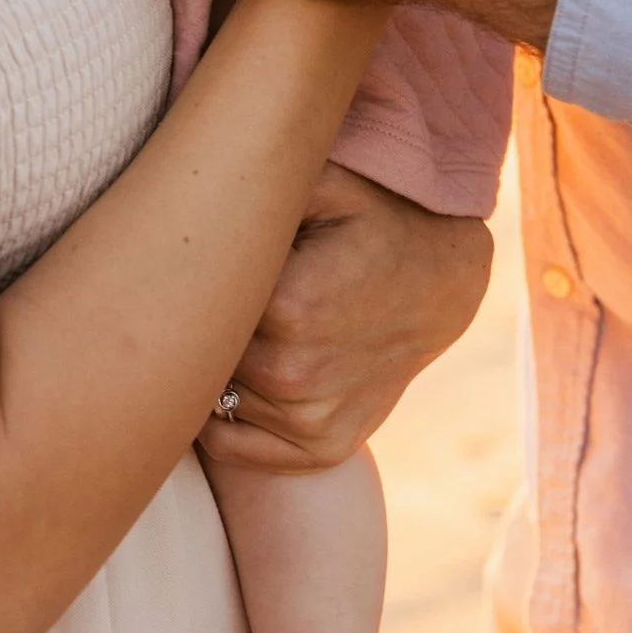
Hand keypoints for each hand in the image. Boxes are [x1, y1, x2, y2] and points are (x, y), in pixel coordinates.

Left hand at [199, 162, 492, 470]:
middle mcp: (295, 374)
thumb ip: (258, 184)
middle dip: (198, 325)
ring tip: (242, 323)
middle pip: (199, 354)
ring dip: (215, 366)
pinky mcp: (322, 448)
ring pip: (212, 398)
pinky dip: (224, 414)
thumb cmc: (372, 221)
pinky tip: (241, 371)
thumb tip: (190, 191)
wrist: (441, 281)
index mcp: (288, 306)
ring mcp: (310, 420)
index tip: (199, 259)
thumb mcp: (324, 184)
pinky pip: (234, 445)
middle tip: (209, 292)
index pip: (193, 305)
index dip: (191, 279)